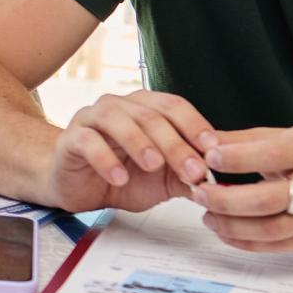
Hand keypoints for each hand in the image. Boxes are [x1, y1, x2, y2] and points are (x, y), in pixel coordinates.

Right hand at [47, 91, 217, 213]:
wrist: (78, 185)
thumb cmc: (121, 175)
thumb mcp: (163, 181)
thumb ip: (187, 177)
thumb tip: (221, 182)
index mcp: (144, 108)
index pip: (174, 106)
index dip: (195, 125)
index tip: (213, 150)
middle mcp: (119, 107)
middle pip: (151, 116)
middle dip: (176, 144)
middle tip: (192, 171)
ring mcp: (92, 119)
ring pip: (118, 120)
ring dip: (140, 143)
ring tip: (155, 165)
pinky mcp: (71, 138)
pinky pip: (88, 141)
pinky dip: (105, 159)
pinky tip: (119, 177)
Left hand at [191, 127, 292, 252]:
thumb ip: (247, 141)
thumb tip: (205, 141)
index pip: (269, 155)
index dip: (235, 159)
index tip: (207, 158)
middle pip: (267, 199)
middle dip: (225, 200)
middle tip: (198, 194)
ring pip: (272, 229)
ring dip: (233, 226)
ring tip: (208, 217)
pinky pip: (281, 246)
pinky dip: (249, 243)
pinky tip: (229, 234)